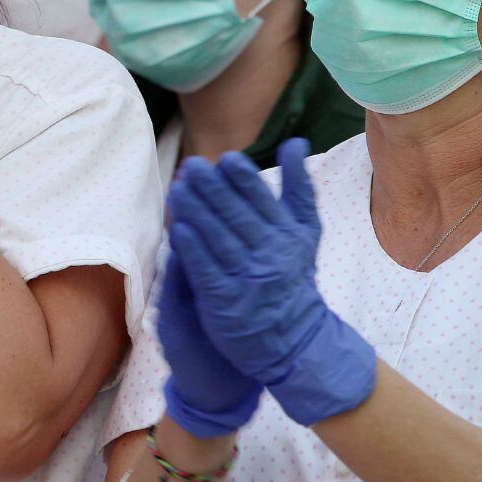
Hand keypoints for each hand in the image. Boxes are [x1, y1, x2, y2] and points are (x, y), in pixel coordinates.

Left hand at [168, 139, 376, 425]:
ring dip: (196, 212)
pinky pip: (207, 270)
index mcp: (287, 234)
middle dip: (213, 189)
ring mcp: (248, 279)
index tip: (226, 159)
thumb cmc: (294, 276)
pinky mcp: (227, 302)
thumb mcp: (304, 232)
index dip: (244, 179)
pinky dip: (192, 249)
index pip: (263, 200)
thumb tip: (295, 142)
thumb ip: (298, 187)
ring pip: (218, 238)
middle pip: (237, 215)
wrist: (296, 339)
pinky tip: (178, 229)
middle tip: (191, 166)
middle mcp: (271, 254)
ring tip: (177, 188)